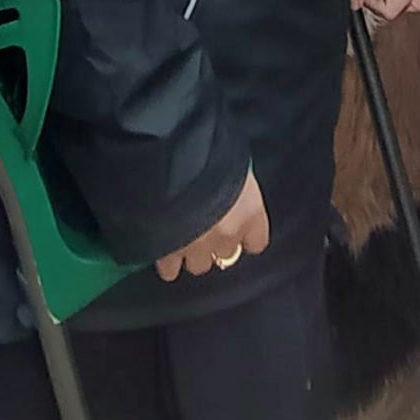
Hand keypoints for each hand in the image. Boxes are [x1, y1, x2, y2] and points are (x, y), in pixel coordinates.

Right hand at [154, 167, 269, 282]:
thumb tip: (232, 191)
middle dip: (215, 242)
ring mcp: (198, 246)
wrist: (172, 156)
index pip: (256, 242)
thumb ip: (236, 186)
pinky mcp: (169, 251)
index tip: (236, 228)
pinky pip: (169, 269)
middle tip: (203, 224)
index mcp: (250, 212)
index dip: (244, 235)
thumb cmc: (209, 149)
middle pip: (226, 254)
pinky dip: (166, 261)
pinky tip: (163, 247)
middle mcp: (228, 234)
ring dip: (192, 252)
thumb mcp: (233, 162)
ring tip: (181, 235)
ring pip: (199, 264)